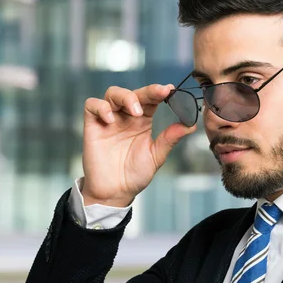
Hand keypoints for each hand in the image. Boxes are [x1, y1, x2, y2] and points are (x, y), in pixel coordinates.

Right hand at [82, 84, 196, 206]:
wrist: (115, 192)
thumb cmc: (134, 175)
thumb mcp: (156, 156)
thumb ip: (170, 139)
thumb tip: (191, 125)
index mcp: (142, 121)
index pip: (151, 99)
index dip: (159, 92)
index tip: (171, 89)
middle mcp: (125, 117)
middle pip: (134, 93)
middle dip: (146, 91)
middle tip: (159, 93)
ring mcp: (108, 120)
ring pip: (113, 94)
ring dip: (125, 97)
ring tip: (135, 112)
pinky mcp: (92, 126)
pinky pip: (92, 105)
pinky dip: (101, 107)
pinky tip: (111, 120)